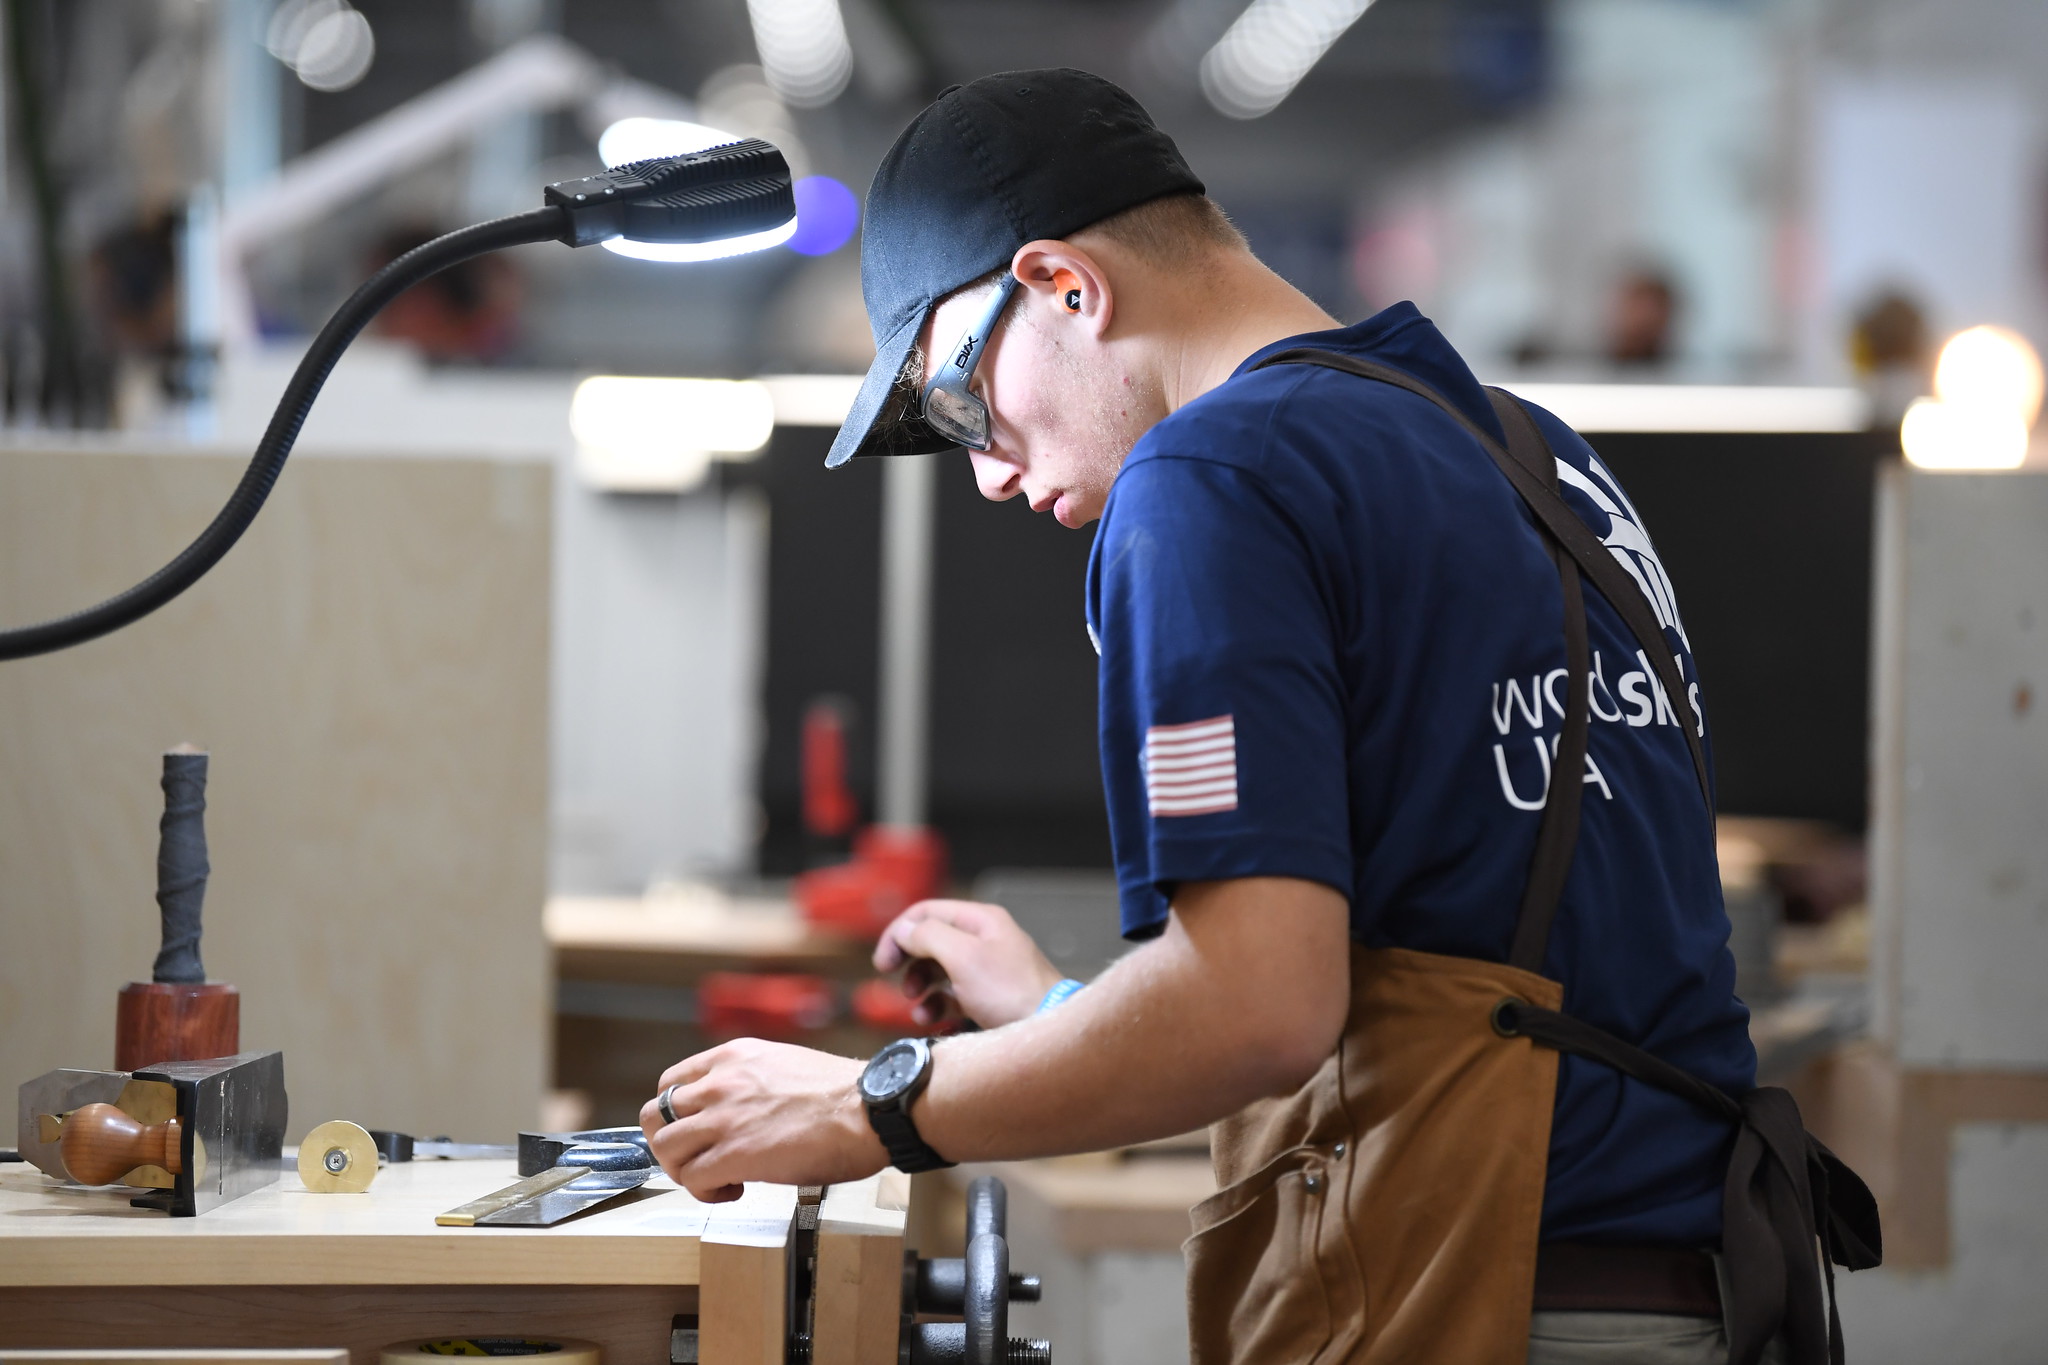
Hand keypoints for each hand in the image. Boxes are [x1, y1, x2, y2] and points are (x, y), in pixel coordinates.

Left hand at [639, 1039, 887, 1201]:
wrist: (871, 1108)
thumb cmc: (844, 1093)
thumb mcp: (784, 1064)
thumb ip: (752, 1080)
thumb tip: (744, 1110)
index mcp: (734, 1056)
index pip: (670, 1083)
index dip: (676, 1114)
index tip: (695, 1130)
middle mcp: (721, 1082)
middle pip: (656, 1116)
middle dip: (670, 1144)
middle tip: (697, 1159)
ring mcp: (725, 1118)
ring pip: (666, 1148)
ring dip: (684, 1170)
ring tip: (715, 1179)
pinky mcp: (736, 1155)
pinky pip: (693, 1179)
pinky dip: (705, 1192)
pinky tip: (733, 1191)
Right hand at [872, 899, 1065, 1028]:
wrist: (1048, 1028)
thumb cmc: (1011, 991)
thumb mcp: (963, 956)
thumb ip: (928, 936)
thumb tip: (904, 930)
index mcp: (980, 920)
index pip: (926, 912)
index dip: (899, 932)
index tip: (883, 961)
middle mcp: (984, 939)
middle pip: (931, 941)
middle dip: (909, 961)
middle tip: (896, 982)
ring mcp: (987, 969)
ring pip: (939, 970)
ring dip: (921, 987)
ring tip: (916, 1007)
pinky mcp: (989, 996)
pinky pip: (953, 995)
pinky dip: (937, 1005)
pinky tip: (931, 1019)